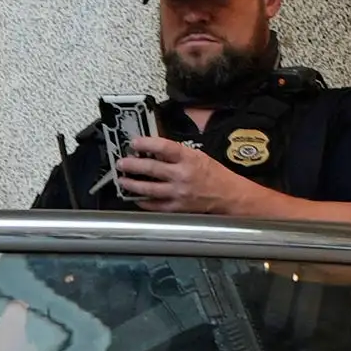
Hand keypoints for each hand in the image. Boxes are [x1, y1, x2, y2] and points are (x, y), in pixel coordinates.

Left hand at [113, 135, 261, 215]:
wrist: (228, 194)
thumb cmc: (214, 174)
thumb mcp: (198, 156)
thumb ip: (177, 154)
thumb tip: (153, 150)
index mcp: (190, 159)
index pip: (165, 148)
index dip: (147, 144)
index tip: (134, 142)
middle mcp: (183, 175)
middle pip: (152, 169)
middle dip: (132, 165)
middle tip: (121, 163)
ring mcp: (178, 193)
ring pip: (148, 189)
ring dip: (132, 184)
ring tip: (122, 180)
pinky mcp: (176, 207)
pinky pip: (154, 205)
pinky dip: (142, 201)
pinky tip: (134, 197)